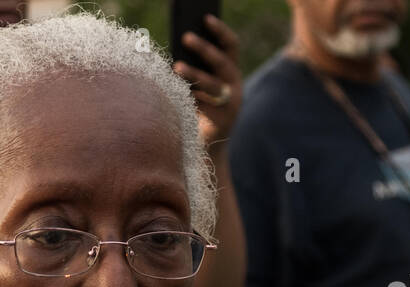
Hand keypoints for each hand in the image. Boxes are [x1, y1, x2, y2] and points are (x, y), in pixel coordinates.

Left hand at [172, 15, 241, 145]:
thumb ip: (194, 70)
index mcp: (231, 72)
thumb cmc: (196, 111)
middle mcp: (234, 86)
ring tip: (176, 66)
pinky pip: (203, 105)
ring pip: (212, 84)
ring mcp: (230, 104)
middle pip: (222, 61)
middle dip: (204, 48)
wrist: (205, 147)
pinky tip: (174, 91)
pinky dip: (188, 96)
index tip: (205, 17)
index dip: (220, 31)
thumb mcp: (197, 87)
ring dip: (193, 73)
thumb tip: (177, 49)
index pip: (230, 45)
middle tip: (185, 36)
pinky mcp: (221, 121)